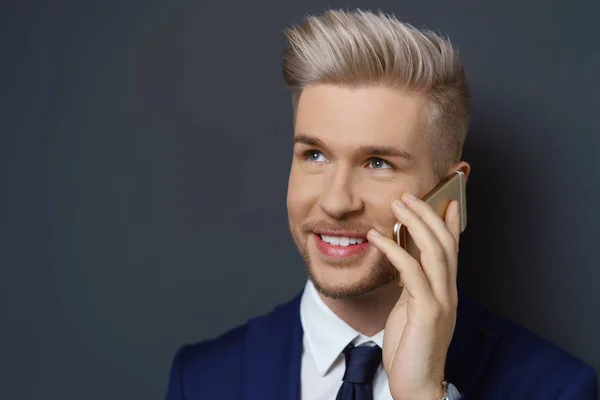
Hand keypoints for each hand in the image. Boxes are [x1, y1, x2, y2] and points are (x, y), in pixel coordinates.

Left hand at [366, 193, 460, 399]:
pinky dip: (395, 250)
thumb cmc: (410, 347)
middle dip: (428, 215)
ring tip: (397, 205)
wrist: (416, 384)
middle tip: (409, 195)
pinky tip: (378, 237)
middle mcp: (448, 293)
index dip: (450, 223)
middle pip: (445, 243)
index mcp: (445, 291)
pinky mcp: (428, 312)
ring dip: (416, 224)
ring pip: (434, 252)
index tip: (447, 199)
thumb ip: (412, 285)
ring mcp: (441, 301)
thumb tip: (403, 261)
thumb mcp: (411, 308)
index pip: (452, 250)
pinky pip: (412, 273)